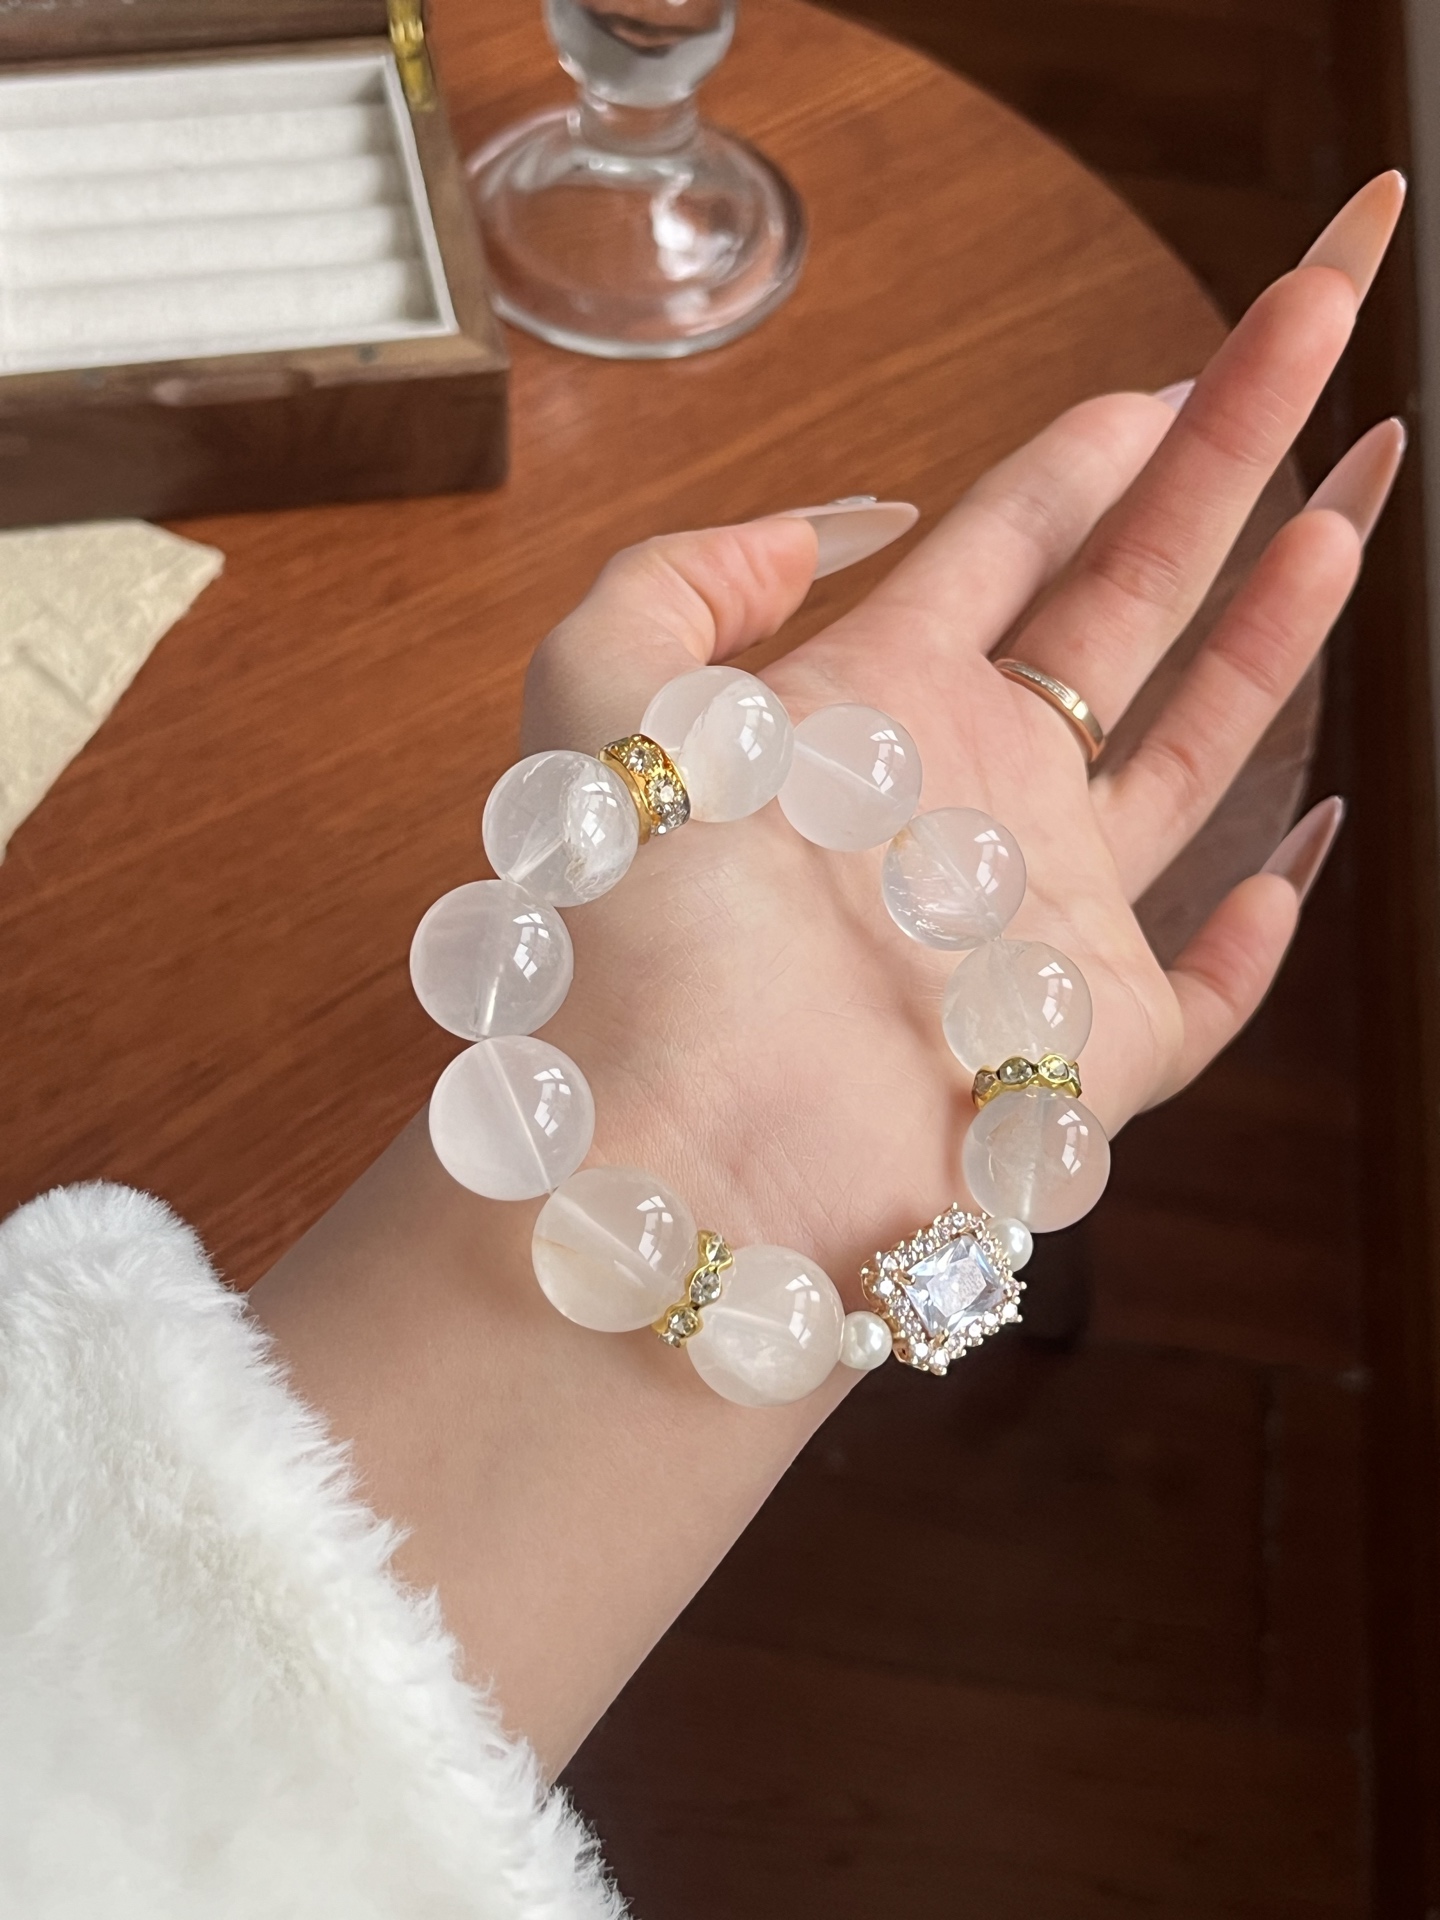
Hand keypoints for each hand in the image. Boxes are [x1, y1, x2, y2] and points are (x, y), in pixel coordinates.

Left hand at [526, 172, 1405, 1281]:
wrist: (677, 1160)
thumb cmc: (631, 938)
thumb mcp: (595, 698)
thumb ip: (683, 574)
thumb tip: (838, 515)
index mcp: (876, 707)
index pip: (1011, 539)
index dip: (1097, 443)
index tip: (1182, 355)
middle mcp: (976, 796)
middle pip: (1136, 592)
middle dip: (1232, 451)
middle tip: (1326, 319)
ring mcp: (1049, 919)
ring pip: (1202, 744)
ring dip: (1284, 618)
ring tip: (1364, 482)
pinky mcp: (1104, 1051)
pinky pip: (1216, 978)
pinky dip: (1273, 917)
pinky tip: (1327, 826)